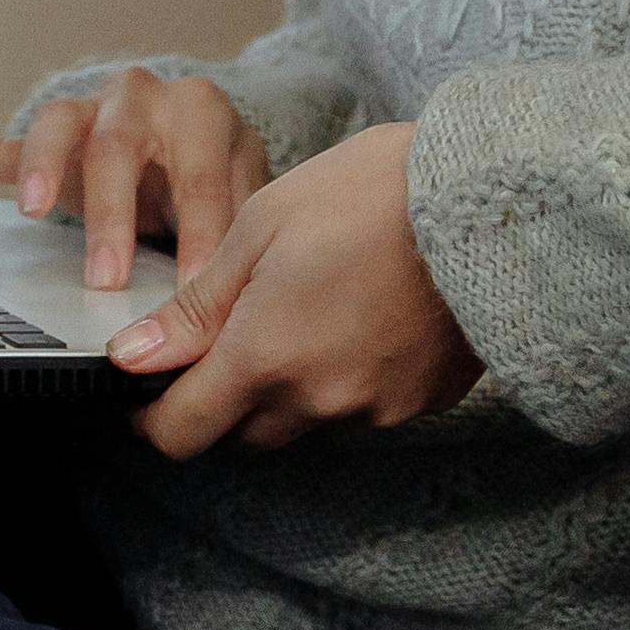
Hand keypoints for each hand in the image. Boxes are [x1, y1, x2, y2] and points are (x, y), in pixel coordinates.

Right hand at [0, 65, 265, 292]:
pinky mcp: (52, 129)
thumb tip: (226, 293)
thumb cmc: (216, 170)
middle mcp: (142, 97)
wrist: (196, 128)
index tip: (193, 290)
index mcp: (200, 113)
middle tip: (106, 281)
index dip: (198, 235)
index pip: (199, 176)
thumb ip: (233, 230)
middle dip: (112, 217)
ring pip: (57, 127)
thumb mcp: (242, 191)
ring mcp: (91, 107)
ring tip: (29, 211)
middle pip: (119, 147)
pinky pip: (5, 142)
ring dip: (41, 171)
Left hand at [106, 123, 478, 460]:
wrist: (492, 201)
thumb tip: (136, 356)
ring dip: (287, 387)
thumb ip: (196, 307)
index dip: (151, 417)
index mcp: (264, 359)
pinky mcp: (421, 402)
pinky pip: (362, 407)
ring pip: (303, 420)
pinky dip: (346, 376)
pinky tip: (361, 316)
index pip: (181, 432)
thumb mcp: (262, 227)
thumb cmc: (373, 195)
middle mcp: (318, 401)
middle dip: (222, 397)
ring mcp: (376, 408)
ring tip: (309, 306)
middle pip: (242, 433)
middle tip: (232, 329)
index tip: (146, 389)